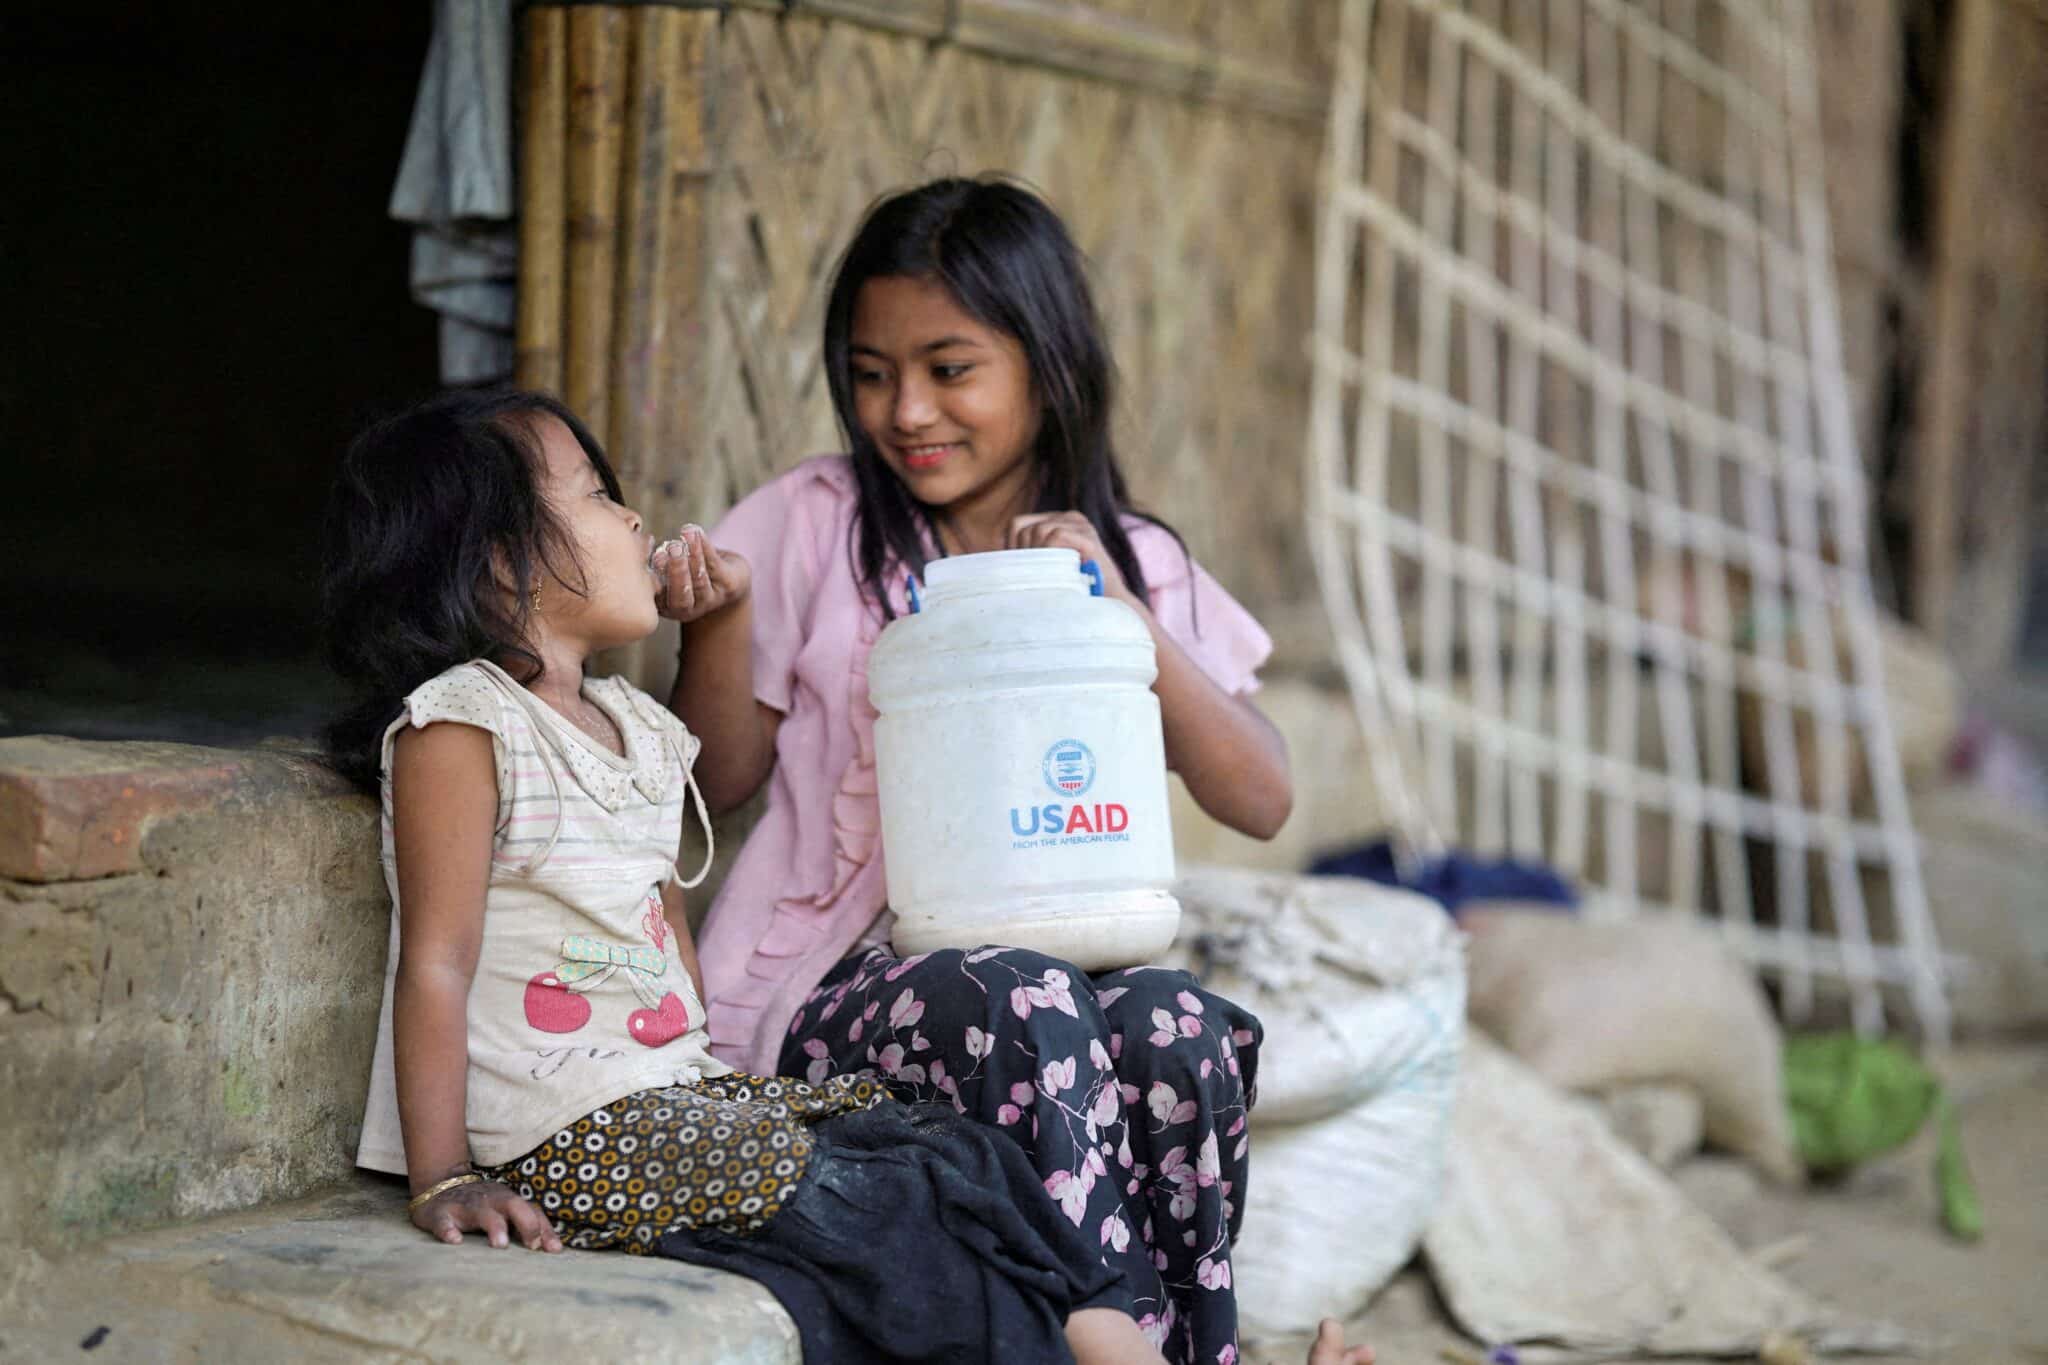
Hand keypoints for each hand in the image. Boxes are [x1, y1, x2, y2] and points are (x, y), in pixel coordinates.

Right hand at [411, 1178, 563, 1251]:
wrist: (437, 1187)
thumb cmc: (480, 1206)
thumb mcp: (504, 1212)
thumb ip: (526, 1226)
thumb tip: (555, 1248)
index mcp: (507, 1200)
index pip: (532, 1210)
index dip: (544, 1228)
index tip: (554, 1249)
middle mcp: (489, 1200)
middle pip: (512, 1204)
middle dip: (525, 1222)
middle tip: (532, 1246)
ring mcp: (465, 1206)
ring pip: (481, 1212)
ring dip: (493, 1225)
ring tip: (500, 1244)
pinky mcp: (440, 1214)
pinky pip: (444, 1222)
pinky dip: (449, 1230)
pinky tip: (454, 1241)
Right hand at [655, 525, 751, 623]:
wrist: (724, 579)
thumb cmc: (684, 572)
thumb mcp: (666, 571)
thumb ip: (659, 563)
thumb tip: (648, 547)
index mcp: (666, 607)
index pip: (659, 597)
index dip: (657, 579)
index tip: (656, 557)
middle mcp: (688, 609)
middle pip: (682, 596)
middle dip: (677, 571)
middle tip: (673, 548)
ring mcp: (710, 600)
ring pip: (700, 579)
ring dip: (694, 555)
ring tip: (686, 534)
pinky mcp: (729, 586)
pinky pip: (715, 565)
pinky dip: (704, 545)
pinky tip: (695, 531)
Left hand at [1005, 512, 1135, 605]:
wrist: (1107, 608)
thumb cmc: (1071, 594)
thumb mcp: (1044, 570)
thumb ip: (1025, 558)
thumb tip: (984, 562)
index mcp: (1058, 522)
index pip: (1017, 525)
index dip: (1013, 549)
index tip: (1025, 573)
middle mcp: (1070, 518)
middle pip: (1026, 528)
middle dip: (1026, 556)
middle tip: (1041, 579)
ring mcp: (1081, 525)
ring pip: (1039, 531)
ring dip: (1039, 558)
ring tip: (1052, 577)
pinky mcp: (1089, 537)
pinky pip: (1055, 536)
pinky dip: (1051, 555)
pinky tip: (1063, 573)